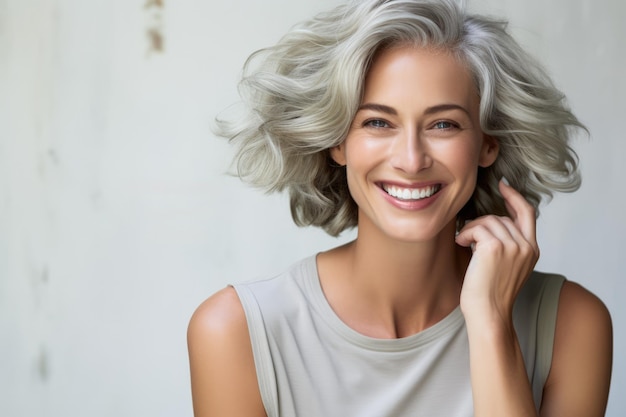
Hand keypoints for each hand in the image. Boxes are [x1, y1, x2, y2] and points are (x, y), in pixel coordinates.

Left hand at [455, 178, 539, 322]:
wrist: (488, 314)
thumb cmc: (490, 294)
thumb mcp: (506, 266)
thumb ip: (507, 244)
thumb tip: (490, 221)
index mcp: (532, 250)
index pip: (528, 213)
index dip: (515, 197)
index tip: (503, 185)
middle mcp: (526, 247)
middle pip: (501, 217)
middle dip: (481, 224)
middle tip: (468, 238)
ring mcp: (513, 246)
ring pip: (488, 220)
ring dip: (471, 229)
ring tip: (464, 243)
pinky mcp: (495, 248)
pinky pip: (476, 228)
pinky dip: (465, 234)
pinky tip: (461, 245)